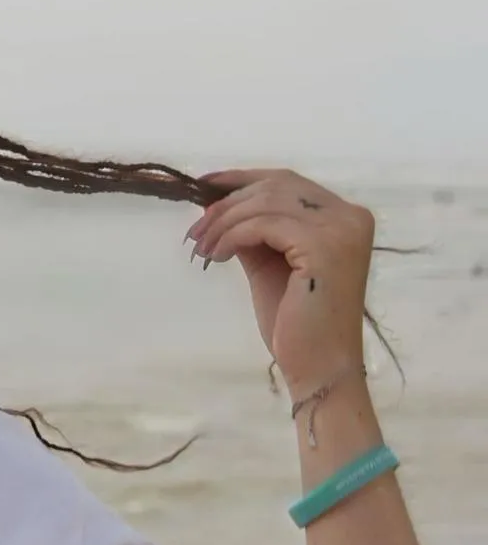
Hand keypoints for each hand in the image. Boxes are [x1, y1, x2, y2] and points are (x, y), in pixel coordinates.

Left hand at [185, 169, 374, 396]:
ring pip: (265, 202)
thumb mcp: (269, 264)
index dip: (241, 178)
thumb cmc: (296, 323)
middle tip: (195, 230)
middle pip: (274, 186)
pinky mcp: (323, 247)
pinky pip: (262, 225)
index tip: (203, 186)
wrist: (318, 366)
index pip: (286, 181)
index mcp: (344, 217)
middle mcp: (350, 216)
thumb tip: (216, 206)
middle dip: (226, 204)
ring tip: (202, 247)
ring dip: (223, 221)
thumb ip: (253, 232)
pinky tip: (217, 255)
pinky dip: (232, 235)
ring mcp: (340, 230)